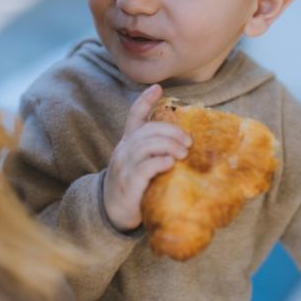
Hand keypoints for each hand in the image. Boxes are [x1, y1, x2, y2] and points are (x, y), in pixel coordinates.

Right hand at [103, 85, 191, 231]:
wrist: (112, 213)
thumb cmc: (134, 186)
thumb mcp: (142, 164)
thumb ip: (156, 152)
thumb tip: (185, 145)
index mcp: (128, 144)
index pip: (134, 117)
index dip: (144, 101)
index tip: (157, 88)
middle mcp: (124, 151)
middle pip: (147, 130)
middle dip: (170, 131)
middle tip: (188, 141)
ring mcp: (124, 166)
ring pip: (146, 145)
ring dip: (168, 145)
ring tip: (183, 153)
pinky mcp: (128, 183)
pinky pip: (144, 167)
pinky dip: (159, 162)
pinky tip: (170, 163)